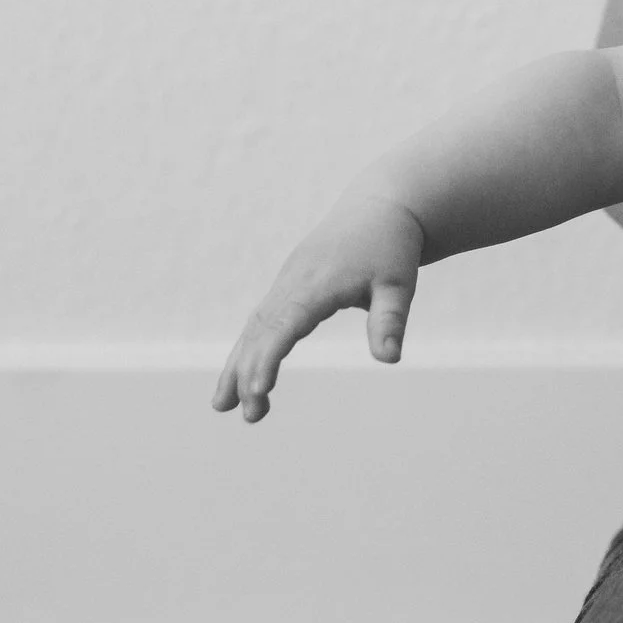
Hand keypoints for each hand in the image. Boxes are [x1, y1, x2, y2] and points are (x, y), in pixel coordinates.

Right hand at [211, 193, 425, 421]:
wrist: (380, 207)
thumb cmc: (392, 247)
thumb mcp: (400, 283)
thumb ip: (390, 320)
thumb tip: (389, 359)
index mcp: (319, 282)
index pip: (286, 324)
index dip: (269, 357)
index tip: (257, 390)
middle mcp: (294, 281)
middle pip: (261, 329)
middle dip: (248, 372)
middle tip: (249, 415)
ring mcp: (286, 281)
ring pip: (253, 326)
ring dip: (237, 364)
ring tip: (222, 406)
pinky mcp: (287, 284)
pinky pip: (260, 319)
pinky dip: (247, 347)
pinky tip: (240, 376)